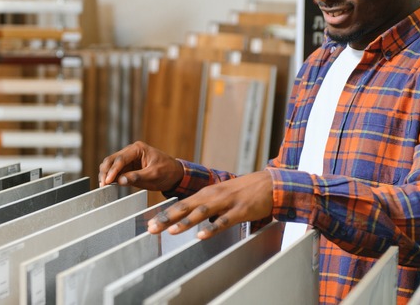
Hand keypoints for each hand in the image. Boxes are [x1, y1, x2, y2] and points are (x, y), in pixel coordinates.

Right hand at [99, 141, 183, 191]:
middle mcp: (131, 151)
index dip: (112, 170)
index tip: (107, 181)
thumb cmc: (167, 171)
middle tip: (102, 184)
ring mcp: (128, 159)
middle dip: (105, 172)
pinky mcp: (128, 167)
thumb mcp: (154, 175)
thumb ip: (137, 177)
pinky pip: (116, 171)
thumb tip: (120, 180)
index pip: (120, 159)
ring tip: (103, 186)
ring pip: (111, 165)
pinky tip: (108, 185)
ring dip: (106, 174)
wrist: (175, 174)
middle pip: (112, 160)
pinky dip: (111, 177)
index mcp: (138, 149)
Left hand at [148, 170, 273, 238]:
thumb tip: (194, 220)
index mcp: (207, 193)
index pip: (181, 204)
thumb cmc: (245, 191)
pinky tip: (202, 236)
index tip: (150, 225)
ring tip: (171, 230)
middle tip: (151, 229)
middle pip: (185, 207)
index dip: (164, 214)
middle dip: (167, 218)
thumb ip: (207, 206)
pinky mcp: (240, 211)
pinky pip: (224, 221)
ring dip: (185, 222)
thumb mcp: (222, 195)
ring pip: (201, 213)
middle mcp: (213, 196)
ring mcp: (226, 203)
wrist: (269, 184)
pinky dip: (212, 229)